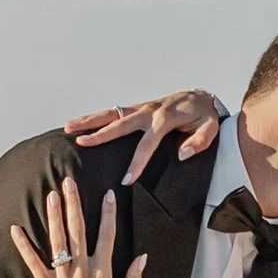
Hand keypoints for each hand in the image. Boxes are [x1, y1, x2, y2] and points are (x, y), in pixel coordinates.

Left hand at [12, 173, 145, 277]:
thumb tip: (143, 257)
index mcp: (104, 272)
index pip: (108, 235)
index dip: (108, 213)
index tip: (108, 194)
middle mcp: (83, 270)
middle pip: (79, 230)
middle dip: (74, 203)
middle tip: (69, 182)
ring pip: (57, 241)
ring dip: (54, 216)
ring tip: (50, 195)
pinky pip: (33, 264)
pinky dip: (23, 246)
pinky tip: (15, 229)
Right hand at [64, 88, 226, 183]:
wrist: (201, 97)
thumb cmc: (205, 116)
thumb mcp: (210, 129)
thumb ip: (198, 142)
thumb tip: (181, 154)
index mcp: (165, 119)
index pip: (147, 143)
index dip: (137, 162)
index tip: (126, 180)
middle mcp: (149, 111)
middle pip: (120, 123)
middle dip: (100, 134)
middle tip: (81, 143)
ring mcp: (141, 108)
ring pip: (111, 113)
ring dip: (89, 120)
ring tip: (67, 127)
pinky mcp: (137, 108)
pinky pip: (114, 113)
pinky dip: (96, 117)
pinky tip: (80, 124)